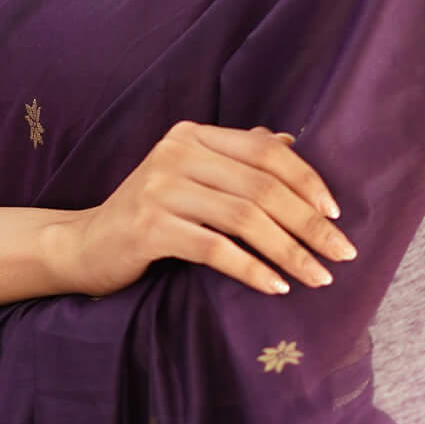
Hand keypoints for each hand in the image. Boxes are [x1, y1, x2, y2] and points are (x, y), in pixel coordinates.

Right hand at [58, 121, 356, 299]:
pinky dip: (251, 270)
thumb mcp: (191, 178)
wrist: (83, 247)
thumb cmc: (149, 216)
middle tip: (341, 253)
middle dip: (308, 224)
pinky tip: (276, 288)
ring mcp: (159, 188)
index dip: (308, 182)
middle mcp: (175, 153)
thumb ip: (235, 158)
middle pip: (261, 187)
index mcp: (193, 135)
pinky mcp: (148, 227)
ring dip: (289, 251)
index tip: (336, 215)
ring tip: (318, 277)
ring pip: (244, 218)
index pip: (266, 151)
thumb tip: (290, 141)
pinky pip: (215, 249)